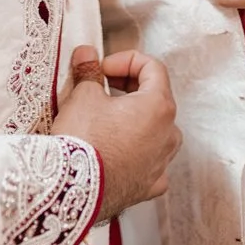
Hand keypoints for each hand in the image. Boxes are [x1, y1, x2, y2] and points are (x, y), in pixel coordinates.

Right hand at [52, 45, 181, 223]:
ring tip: (105, 118)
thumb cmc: (84, 139)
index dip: (126, 61)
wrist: (76, 189)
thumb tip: (87, 54)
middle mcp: (169, 134)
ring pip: (155, 130)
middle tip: (101, 86)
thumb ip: (89, 70)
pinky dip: (134, 149)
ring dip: (133, 118)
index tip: (102, 69)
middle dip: (128, 86)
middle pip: (156, 98)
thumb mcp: (83, 95)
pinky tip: (113, 148)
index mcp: (158, 106)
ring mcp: (162, 163)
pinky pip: (148, 159)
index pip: (153, 68)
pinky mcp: (151, 185)